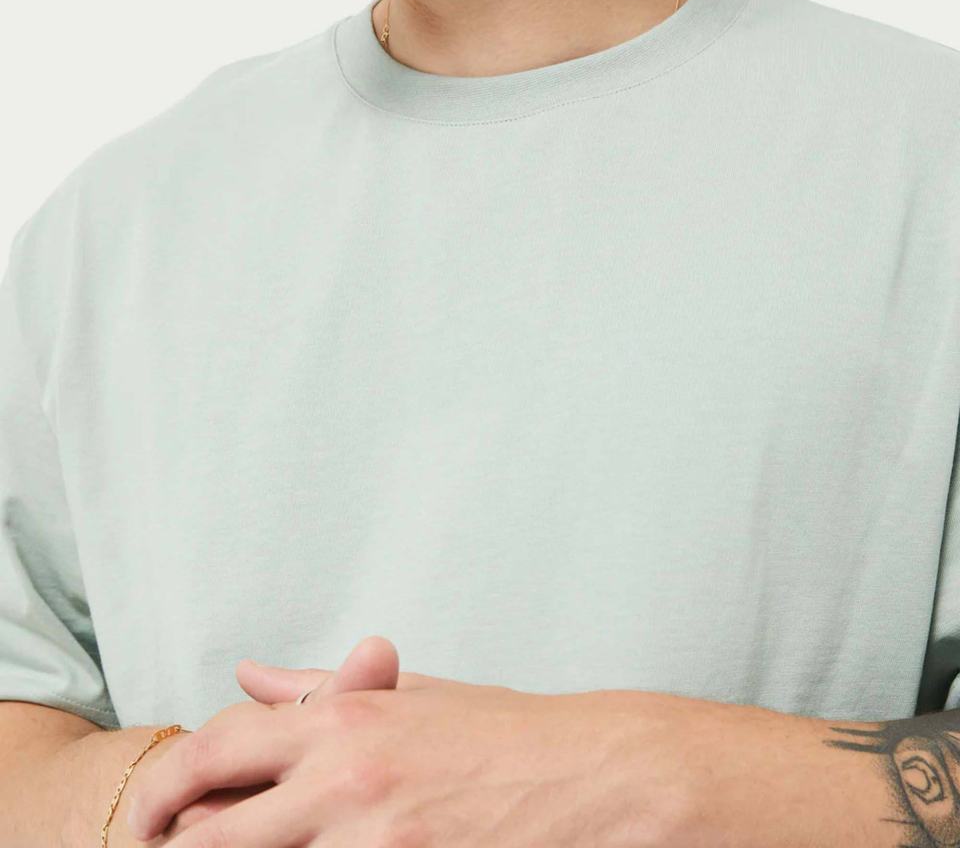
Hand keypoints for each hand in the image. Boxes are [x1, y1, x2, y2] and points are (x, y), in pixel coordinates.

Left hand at [124, 654, 635, 847]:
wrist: (593, 777)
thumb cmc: (506, 735)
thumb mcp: (411, 698)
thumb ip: (320, 689)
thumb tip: (249, 674)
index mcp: (345, 722)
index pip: (217, 745)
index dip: (165, 787)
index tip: (153, 817)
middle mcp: (345, 781)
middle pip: (210, 834)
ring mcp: (372, 843)